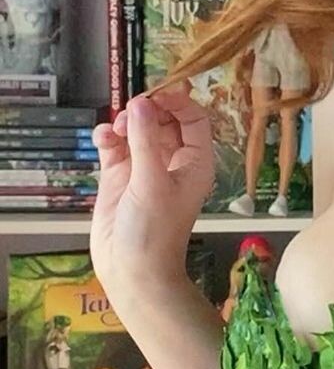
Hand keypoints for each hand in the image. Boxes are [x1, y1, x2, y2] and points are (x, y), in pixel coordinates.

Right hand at [90, 85, 215, 302]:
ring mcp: (145, 168)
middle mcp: (174, 161)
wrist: (132, 272)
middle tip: (129, 114)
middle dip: (147, 111)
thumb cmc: (153, 231)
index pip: (195, 119)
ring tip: (116, 132)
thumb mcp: (152, 183)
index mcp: (195, 162)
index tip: (153, 96)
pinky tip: (102, 139)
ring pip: (138, 129)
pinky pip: (116, 146)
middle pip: (164, 119)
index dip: (177, 103)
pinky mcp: (120, 177)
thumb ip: (145, 141)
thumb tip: (141, 103)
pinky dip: (108, 137)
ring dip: (126, 122)